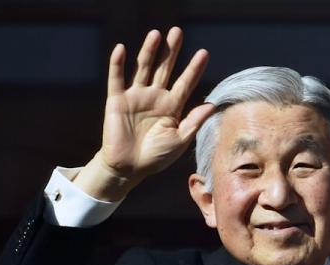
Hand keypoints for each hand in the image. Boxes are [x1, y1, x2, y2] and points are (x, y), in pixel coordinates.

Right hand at [78, 27, 215, 200]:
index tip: (204, 53)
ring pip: (143, 68)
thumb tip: (212, 105)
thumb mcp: (180, 140)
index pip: (185, 83)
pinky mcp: (117, 101)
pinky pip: (117, 79)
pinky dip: (117, 64)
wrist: (129, 168)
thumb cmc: (156, 157)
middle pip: (164, 69)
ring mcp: (136, 97)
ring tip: (156, 34)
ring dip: (149, 51)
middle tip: (177, 32)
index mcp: (172, 106)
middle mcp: (155, 97)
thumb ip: (194, 122)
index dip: (194, 68)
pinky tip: (120, 48)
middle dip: (171, 51)